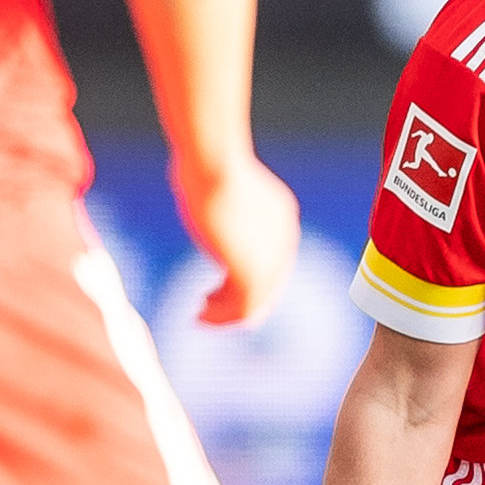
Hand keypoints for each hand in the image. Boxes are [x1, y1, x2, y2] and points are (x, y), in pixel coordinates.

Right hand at [172, 151, 299, 327]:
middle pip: (268, 285)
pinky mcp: (252, 270)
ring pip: (256, 301)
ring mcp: (271, 258)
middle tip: (207, 305)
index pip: (272, 262)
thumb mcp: (222, 185)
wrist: (215, 168)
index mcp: (282, 220)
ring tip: (201, 315)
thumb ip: (222, 202)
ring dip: (227, 314)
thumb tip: (204, 198)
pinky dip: (223, 318)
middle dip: (237, 298)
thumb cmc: (208, 167)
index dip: (245, 277)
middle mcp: (284, 241)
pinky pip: (244, 307)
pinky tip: (201, 317)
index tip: (218, 286)